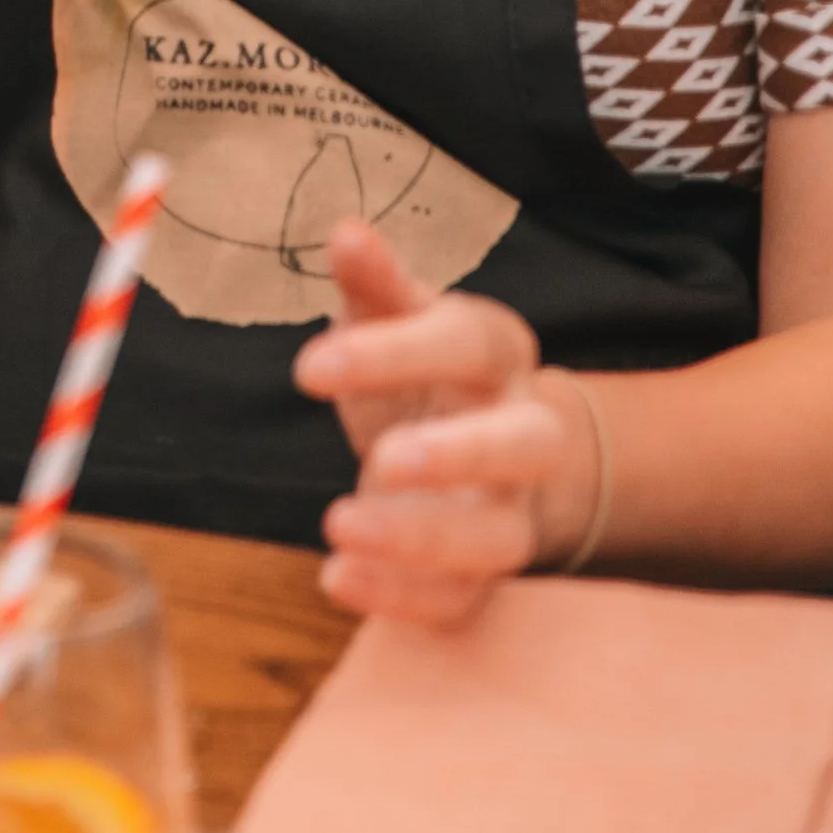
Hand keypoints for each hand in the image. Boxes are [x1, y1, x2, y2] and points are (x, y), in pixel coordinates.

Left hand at [293, 221, 590, 627]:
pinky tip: (338, 577)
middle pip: (524, 447)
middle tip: (379, 460)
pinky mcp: (484, 575)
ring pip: (498, 539)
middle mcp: (524, 433)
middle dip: (458, 455)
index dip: (397, 353)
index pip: (469, 342)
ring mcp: (512, 512)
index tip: (307, 368)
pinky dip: (403, 597)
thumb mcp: (392, 316)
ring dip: (423, 540)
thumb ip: (373, 283)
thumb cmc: (419, 370)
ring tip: (339, 526)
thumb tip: (347, 231)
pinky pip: (461, 600)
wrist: (471, 447)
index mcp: (498, 352)